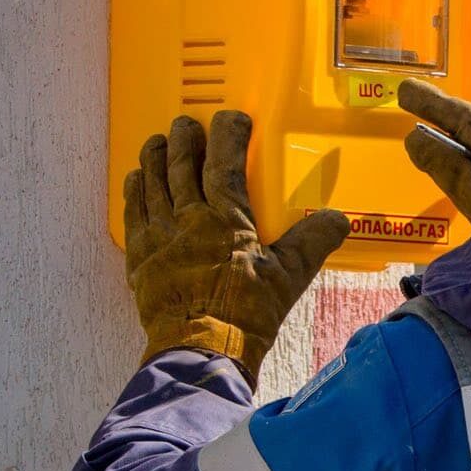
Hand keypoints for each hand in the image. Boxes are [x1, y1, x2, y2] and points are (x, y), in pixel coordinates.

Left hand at [123, 111, 349, 383]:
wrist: (202, 350)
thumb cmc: (247, 314)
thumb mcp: (290, 278)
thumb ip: (313, 242)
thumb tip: (338, 218)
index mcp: (225, 219)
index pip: (225, 162)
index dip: (229, 134)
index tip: (234, 119)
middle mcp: (187, 220)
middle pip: (181, 166)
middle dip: (185, 139)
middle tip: (188, 123)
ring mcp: (159, 238)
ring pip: (152, 183)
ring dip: (154, 158)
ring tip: (158, 141)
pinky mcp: (140, 259)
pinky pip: (132, 213)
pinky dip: (134, 192)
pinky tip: (136, 180)